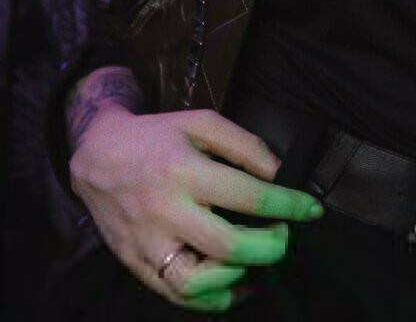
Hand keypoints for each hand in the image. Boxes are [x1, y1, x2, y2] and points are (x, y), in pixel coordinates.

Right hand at [69, 106, 323, 312]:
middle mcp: (165, 211)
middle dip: (271, 246)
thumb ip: (244, 145)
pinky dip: (211, 299)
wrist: (96, 155)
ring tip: (258, 260)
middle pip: (229, 245)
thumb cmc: (155, 136)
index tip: (311, 208)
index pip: (249, 195)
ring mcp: (148, 243)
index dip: (289, 204)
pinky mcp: (136, 264)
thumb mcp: (201, 123)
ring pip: (197, 282)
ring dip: (239, 276)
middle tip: (285, 235)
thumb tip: (280, 172)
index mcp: (184, 170)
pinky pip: (176, 294)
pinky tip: (235, 284)